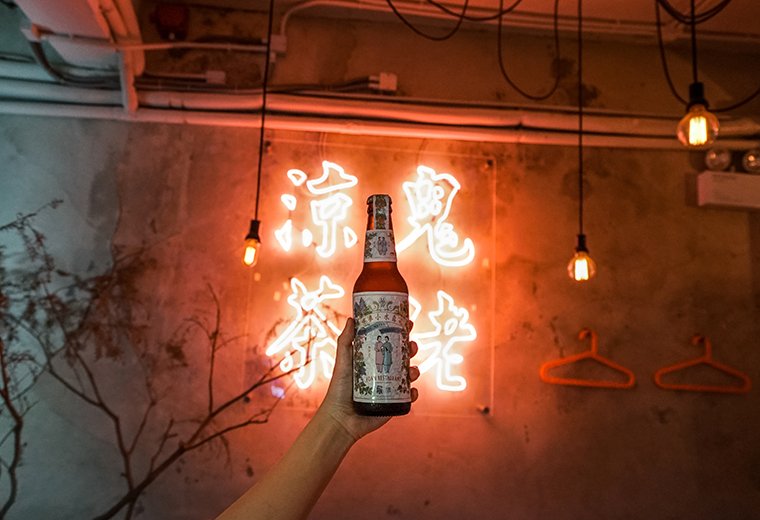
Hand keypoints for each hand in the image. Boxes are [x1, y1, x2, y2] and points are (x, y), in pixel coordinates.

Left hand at [318, 318, 418, 441]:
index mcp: (373, 360)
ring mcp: (390, 388)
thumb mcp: (342, 362)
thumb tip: (352, 319)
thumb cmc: (338, 390)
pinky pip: (409, 397)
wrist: (340, 419)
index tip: (407, 323)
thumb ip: (345, 342)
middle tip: (412, 346)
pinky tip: (412, 391)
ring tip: (412, 371)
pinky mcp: (394, 404)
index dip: (401, 332)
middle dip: (412, 349)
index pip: (390, 343)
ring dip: (415, 370)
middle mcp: (384, 372)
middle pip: (403, 357)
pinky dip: (414, 393)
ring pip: (409, 375)